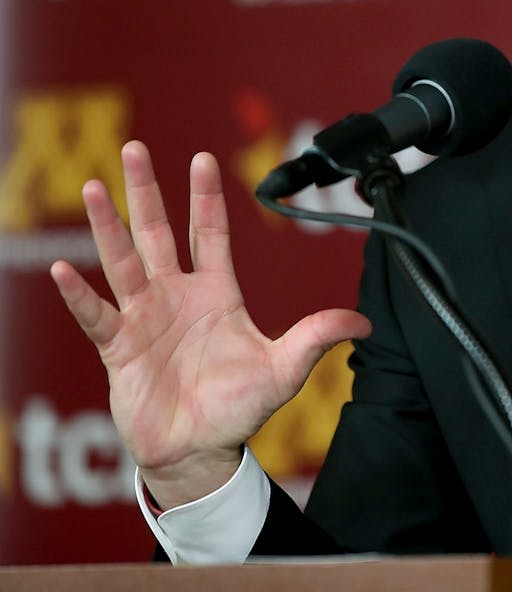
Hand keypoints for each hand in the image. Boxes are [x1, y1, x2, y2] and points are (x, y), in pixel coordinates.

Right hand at [49, 140, 370, 508]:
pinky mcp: (119, 348)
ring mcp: (144, 318)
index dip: (206, 197)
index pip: (210, 234)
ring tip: (92, 188)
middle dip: (145, 191)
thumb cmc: (238, 408)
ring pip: (121, 261)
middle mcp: (176, 296)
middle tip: (134, 147)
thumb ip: (316, 339)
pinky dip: (80, 294)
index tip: (203, 157)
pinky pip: (96, 314)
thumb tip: (363, 322)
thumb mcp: (284, 369)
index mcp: (216, 294)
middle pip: (157, 232)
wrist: (200, 450)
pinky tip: (62, 269)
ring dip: (106, 226)